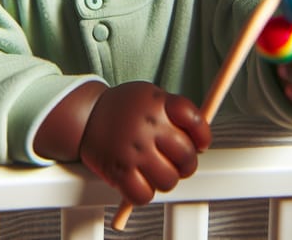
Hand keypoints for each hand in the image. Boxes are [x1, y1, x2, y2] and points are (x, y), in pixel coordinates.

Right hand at [79, 81, 210, 205]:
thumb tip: (200, 141)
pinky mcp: (118, 171)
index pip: (194, 120)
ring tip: (156, 168)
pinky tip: (141, 178)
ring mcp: (133, 150)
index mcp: (159, 104)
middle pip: (186, 155)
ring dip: (166, 178)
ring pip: (169, 180)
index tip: (201, 143)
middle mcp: (147, 126)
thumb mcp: (152, 95)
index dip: (203, 135)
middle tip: (177, 160)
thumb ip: (177, 112)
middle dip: (186, 162)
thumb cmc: (125, 107)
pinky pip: (144, 195)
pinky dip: (145, 192)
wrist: (88, 113)